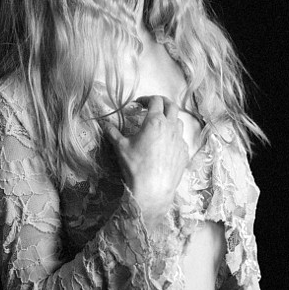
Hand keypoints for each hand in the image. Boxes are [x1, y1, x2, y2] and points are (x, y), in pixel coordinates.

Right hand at [104, 95, 188, 229]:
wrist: (152, 190)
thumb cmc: (135, 166)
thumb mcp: (120, 147)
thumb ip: (112, 132)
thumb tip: (104, 125)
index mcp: (155, 122)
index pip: (155, 101)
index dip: (146, 99)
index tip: (138, 104)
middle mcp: (171, 127)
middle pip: (172, 106)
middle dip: (162, 102)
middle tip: (153, 106)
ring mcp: (180, 140)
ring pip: (179, 122)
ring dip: (170, 119)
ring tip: (159, 125)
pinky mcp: (184, 153)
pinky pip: (181, 139)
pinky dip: (174, 137)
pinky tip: (165, 145)